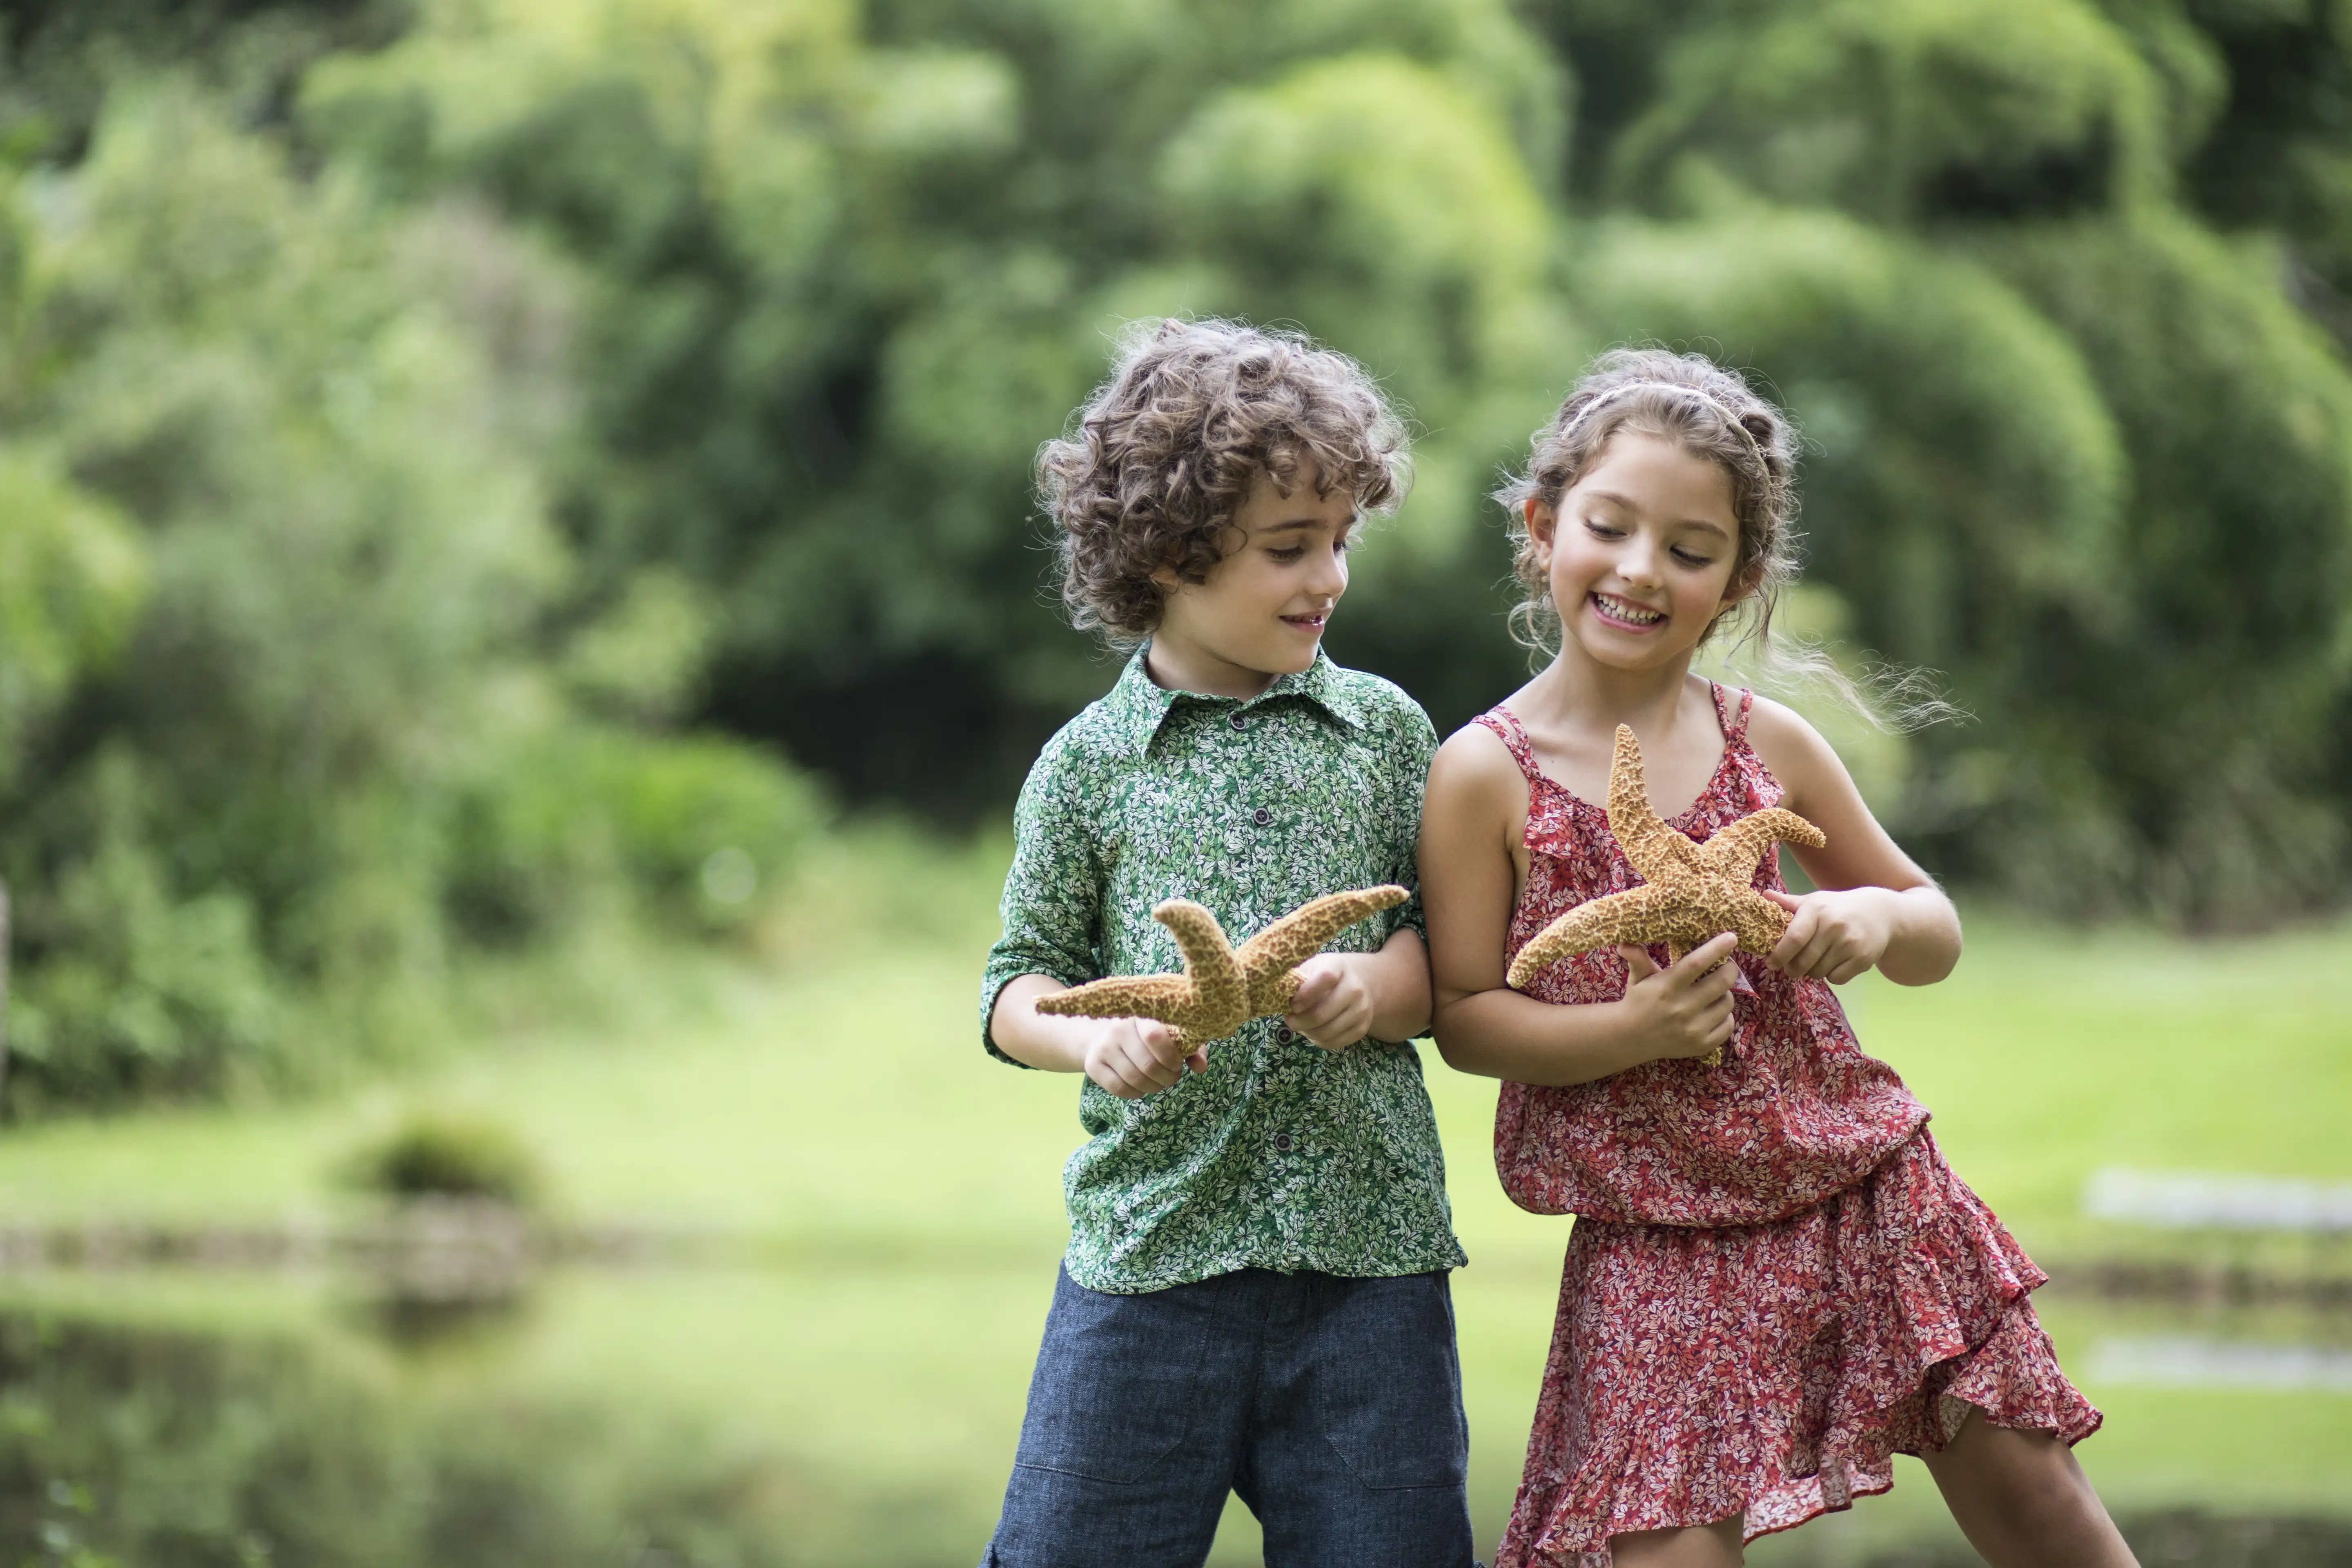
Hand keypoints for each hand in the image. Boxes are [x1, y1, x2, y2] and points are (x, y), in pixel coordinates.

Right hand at [1077, 1017, 1206, 1097]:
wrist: (1103, 1034)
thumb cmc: (1145, 1033)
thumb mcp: (1171, 1033)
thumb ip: (1191, 1047)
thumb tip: (1201, 1067)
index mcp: (1141, 1015)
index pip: (1156, 1036)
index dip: (1171, 1057)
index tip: (1178, 1064)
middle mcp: (1119, 1028)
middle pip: (1148, 1064)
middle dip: (1167, 1078)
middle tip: (1172, 1077)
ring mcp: (1104, 1047)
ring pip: (1134, 1079)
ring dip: (1153, 1087)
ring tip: (1159, 1082)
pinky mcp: (1093, 1065)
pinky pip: (1119, 1088)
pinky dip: (1135, 1093)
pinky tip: (1140, 1087)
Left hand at [1285, 953, 1375, 1049]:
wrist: (1359, 983)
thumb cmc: (1326, 975)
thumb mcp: (1313, 967)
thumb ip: (1297, 979)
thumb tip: (1280, 996)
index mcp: (1339, 967)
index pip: (1325, 978)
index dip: (1305, 994)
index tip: (1292, 1005)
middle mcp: (1355, 989)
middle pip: (1321, 1014)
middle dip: (1298, 1021)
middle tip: (1289, 1019)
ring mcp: (1361, 1010)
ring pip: (1325, 1032)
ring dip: (1306, 1032)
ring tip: (1299, 1025)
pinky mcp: (1362, 1029)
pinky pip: (1333, 1043)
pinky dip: (1317, 1040)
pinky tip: (1312, 1031)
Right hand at [1616, 932, 1739, 1062]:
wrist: (1630, 1039)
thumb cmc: (1638, 1001)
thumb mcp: (1638, 978)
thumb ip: (1638, 959)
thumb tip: (1625, 943)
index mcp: (1667, 987)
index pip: (1696, 963)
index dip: (1716, 948)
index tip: (1731, 938)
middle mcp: (1682, 1008)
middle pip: (1721, 982)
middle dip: (1730, 970)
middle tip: (1728, 965)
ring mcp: (1693, 1029)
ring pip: (1727, 1003)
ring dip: (1725, 993)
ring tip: (1715, 991)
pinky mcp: (1702, 1045)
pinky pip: (1728, 1025)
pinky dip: (1725, 1016)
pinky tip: (1714, 1012)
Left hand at [1763, 888, 1892, 983]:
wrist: (1881, 913)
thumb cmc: (1838, 908)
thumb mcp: (1815, 901)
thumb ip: (1789, 903)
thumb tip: (1764, 895)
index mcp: (1817, 910)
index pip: (1794, 939)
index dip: (1779, 955)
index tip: (1771, 963)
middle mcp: (1833, 926)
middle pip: (1803, 962)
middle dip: (1792, 969)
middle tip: (1791, 967)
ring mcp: (1850, 944)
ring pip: (1818, 972)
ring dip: (1811, 972)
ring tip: (1815, 960)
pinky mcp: (1863, 959)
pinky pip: (1835, 979)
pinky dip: (1830, 976)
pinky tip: (1833, 963)